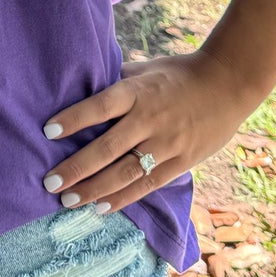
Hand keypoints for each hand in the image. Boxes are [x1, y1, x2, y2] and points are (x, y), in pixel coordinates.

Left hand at [39, 48, 264, 213]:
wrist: (228, 84)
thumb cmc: (179, 73)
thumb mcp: (146, 69)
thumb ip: (117, 80)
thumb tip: (82, 83)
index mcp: (138, 91)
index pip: (100, 105)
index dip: (74, 118)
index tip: (47, 130)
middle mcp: (150, 118)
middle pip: (108, 147)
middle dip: (77, 167)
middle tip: (50, 182)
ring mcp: (167, 143)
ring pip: (126, 172)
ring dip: (95, 189)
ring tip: (68, 201)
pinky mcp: (181, 161)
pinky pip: (147, 184)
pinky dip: (122, 198)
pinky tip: (100, 207)